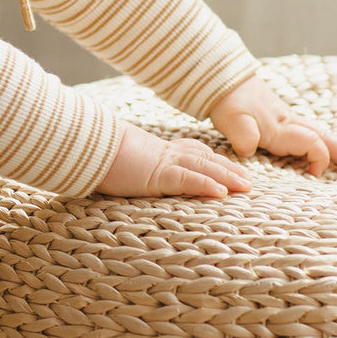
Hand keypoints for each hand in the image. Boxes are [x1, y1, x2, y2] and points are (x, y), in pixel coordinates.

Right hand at [96, 121, 250, 198]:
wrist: (87, 145)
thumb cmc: (99, 154)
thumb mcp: (122, 162)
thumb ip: (134, 167)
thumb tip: (129, 173)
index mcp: (160, 151)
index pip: (195, 153)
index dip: (215, 161)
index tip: (231, 169)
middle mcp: (167, 154)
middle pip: (206, 160)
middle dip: (230, 170)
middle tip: (248, 182)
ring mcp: (164, 163)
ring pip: (204, 168)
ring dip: (227, 177)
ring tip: (245, 187)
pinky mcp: (157, 174)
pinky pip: (187, 179)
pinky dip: (206, 185)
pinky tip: (221, 193)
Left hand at [209, 75, 336, 176]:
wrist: (225, 80)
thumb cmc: (228, 103)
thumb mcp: (231, 121)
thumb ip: (242, 136)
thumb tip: (251, 148)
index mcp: (281, 128)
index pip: (311, 143)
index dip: (319, 159)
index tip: (314, 176)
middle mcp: (290, 123)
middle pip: (323, 137)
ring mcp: (288, 120)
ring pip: (319, 133)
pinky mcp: (282, 119)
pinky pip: (309, 131)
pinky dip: (323, 140)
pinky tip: (327, 145)